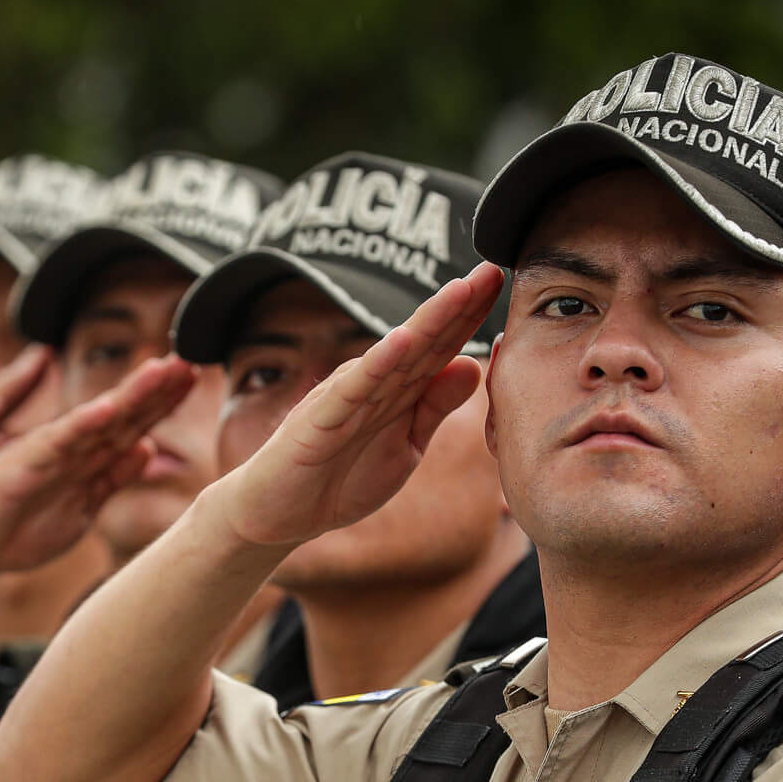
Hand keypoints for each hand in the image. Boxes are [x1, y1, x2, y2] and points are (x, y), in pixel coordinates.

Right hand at [0, 355, 194, 578]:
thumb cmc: (13, 530)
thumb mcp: (79, 509)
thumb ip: (112, 478)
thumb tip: (149, 449)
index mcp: (84, 459)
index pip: (131, 424)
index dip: (163, 401)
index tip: (196, 376)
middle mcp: (68, 447)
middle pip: (122, 413)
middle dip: (157, 388)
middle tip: (192, 360)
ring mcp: (46, 453)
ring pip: (96, 418)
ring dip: (130, 394)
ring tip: (162, 368)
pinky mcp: (22, 464)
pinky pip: (57, 441)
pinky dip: (83, 423)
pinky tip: (110, 406)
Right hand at [222, 262, 501, 546]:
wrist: (279, 513)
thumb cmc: (340, 478)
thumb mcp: (405, 447)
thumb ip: (434, 407)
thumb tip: (473, 365)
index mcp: (397, 389)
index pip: (439, 347)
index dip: (471, 316)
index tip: (503, 280)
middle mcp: (374, 382)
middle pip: (423, 339)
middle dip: (458, 305)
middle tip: (493, 267)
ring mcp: (346, 397)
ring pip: (393, 355)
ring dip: (426, 322)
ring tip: (459, 290)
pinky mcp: (320, 420)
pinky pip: (352, 390)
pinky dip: (376, 365)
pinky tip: (399, 341)